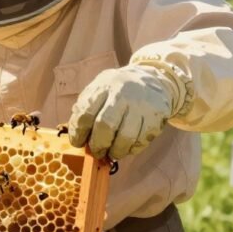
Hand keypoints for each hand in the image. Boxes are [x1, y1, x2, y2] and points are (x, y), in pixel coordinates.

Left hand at [67, 64, 182, 160]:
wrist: (151, 79)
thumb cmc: (117, 90)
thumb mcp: (99, 89)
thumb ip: (86, 109)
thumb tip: (76, 136)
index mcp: (103, 87)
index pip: (85, 113)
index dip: (78, 133)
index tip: (77, 143)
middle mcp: (122, 94)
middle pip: (105, 126)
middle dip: (97, 145)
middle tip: (96, 152)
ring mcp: (141, 105)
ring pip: (125, 137)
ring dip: (115, 151)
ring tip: (112, 153)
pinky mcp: (156, 116)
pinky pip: (141, 141)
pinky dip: (132, 149)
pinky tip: (127, 147)